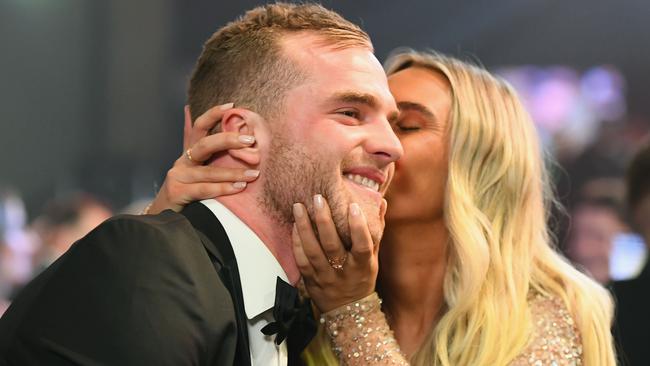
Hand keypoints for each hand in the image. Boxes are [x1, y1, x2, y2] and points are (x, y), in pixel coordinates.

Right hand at [147, 103, 258, 213]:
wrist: (164, 216)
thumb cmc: (186, 190)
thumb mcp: (196, 168)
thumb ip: (205, 149)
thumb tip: (198, 116)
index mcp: (189, 152)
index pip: (199, 127)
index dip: (213, 114)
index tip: (231, 106)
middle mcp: (183, 161)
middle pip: (205, 145)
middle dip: (228, 140)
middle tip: (251, 140)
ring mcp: (179, 176)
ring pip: (209, 171)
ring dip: (234, 172)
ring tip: (254, 174)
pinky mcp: (178, 192)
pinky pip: (205, 189)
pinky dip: (224, 188)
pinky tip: (239, 187)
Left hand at [291, 195, 386, 312]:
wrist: (348, 311)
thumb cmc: (362, 277)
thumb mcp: (374, 257)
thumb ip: (376, 230)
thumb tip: (381, 202)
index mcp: (362, 265)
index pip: (362, 245)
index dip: (358, 226)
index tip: (353, 206)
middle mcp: (344, 272)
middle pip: (332, 245)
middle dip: (324, 220)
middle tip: (318, 198)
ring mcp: (325, 277)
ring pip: (313, 252)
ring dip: (304, 227)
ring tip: (299, 207)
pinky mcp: (311, 280)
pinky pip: (301, 260)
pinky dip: (297, 242)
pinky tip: (294, 226)